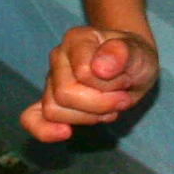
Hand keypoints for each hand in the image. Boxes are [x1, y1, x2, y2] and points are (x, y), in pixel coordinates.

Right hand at [21, 25, 156, 141]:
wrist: (133, 67)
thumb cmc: (134, 58)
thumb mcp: (141, 53)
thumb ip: (122, 54)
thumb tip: (99, 68)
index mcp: (77, 39)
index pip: (83, 73)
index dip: (108, 84)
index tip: (126, 78)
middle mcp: (58, 57)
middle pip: (64, 94)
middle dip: (100, 104)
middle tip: (122, 97)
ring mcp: (51, 80)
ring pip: (53, 111)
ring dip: (88, 117)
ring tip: (108, 108)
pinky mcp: (50, 102)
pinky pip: (33, 118)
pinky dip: (43, 129)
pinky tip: (64, 133)